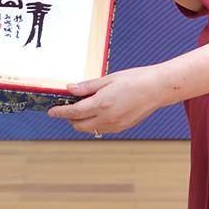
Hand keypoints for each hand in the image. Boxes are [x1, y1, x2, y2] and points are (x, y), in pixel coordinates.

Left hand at [47, 67, 166, 135]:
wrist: (157, 89)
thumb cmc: (134, 80)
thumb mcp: (108, 79)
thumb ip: (87, 86)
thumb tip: (69, 89)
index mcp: (101, 104)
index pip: (74, 112)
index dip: (60, 112)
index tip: (51, 111)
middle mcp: (107, 118)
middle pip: (79, 125)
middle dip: (70, 117)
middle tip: (69, 105)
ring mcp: (115, 125)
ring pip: (90, 129)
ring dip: (82, 121)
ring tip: (84, 107)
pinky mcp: (121, 128)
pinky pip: (101, 129)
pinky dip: (94, 123)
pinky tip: (98, 111)